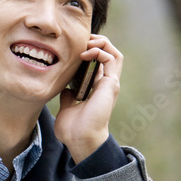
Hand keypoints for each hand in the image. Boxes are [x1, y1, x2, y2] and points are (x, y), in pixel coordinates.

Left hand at [53, 34, 122, 162]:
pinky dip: (99, 51)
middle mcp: (106, 84)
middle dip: (97, 42)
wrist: (80, 140)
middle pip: (110, 53)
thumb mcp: (67, 108)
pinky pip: (111, 59)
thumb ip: (68, 97)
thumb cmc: (73, 129)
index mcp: (97, 88)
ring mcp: (110, 83)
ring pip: (114, 53)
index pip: (100, 62)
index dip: (90, 50)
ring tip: (86, 43)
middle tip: (81, 41)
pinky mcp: (111, 84)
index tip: (74, 47)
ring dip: (101, 43)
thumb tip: (65, 89)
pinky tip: (85, 54)